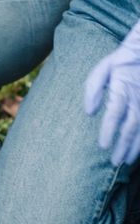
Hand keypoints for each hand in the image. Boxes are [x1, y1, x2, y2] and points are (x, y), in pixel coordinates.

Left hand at [84, 18, 139, 166]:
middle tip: (114, 162)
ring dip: (135, 148)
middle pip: (129, 128)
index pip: (114, 116)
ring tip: (127, 161)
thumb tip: (89, 111)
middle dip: (122, 147)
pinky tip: (139, 150)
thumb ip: (94, 89)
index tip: (103, 146)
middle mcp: (137, 101)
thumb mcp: (103, 69)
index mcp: (122, 91)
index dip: (108, 132)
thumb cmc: (122, 60)